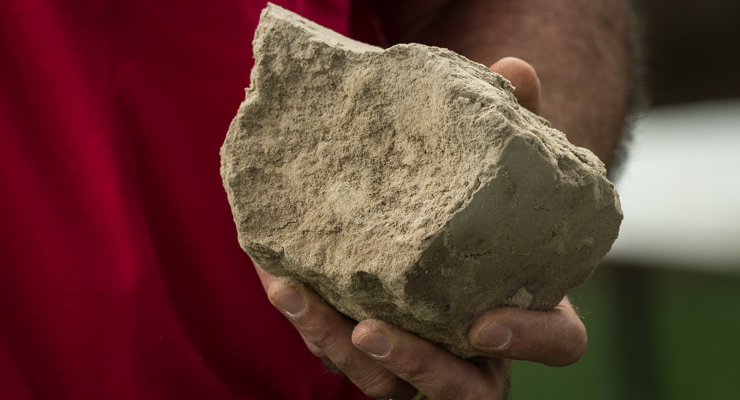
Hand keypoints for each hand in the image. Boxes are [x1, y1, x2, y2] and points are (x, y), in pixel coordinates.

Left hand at [255, 58, 586, 399]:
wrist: (450, 220)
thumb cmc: (487, 200)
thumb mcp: (503, 162)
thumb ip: (517, 120)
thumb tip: (513, 69)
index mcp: (529, 306)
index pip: (556, 344)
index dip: (528, 341)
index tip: (482, 323)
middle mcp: (480, 348)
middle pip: (462, 389)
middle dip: (415, 367)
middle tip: (370, 332)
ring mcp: (426, 354)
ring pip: (388, 383)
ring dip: (338, 346)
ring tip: (294, 296)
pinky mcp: (375, 347)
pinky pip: (341, 352)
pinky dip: (310, 319)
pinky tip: (278, 276)